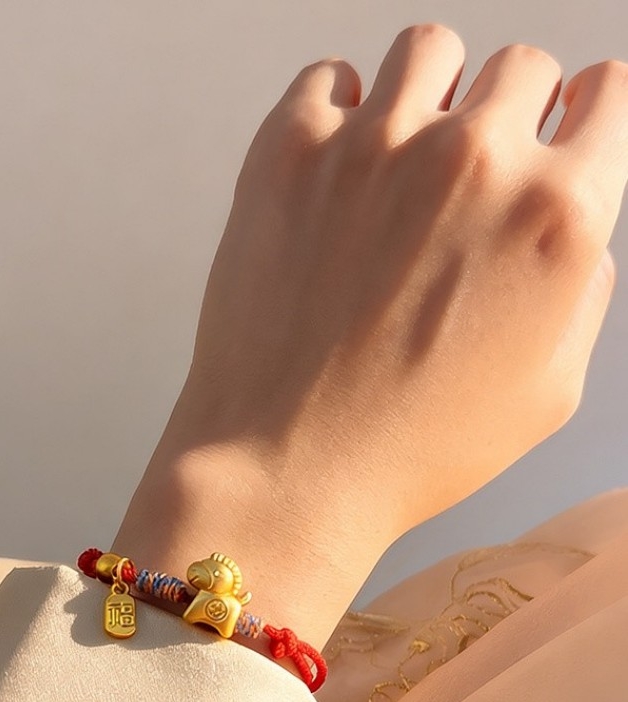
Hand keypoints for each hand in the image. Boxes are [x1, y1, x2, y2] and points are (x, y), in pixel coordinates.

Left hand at [114, 25, 627, 658]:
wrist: (290, 468)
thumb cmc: (414, 447)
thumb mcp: (549, 390)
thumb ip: (580, 285)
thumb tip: (570, 227)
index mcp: (556, 216)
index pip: (607, 93)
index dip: (586, 116)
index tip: (563, 130)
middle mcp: (474, 161)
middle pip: (521, 67)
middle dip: (511, 113)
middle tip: (474, 173)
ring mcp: (375, 145)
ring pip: (429, 50)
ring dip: (432, 91)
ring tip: (406, 152)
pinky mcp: (290, 152)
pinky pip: (329, 78)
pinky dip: (340, 111)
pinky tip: (339, 166)